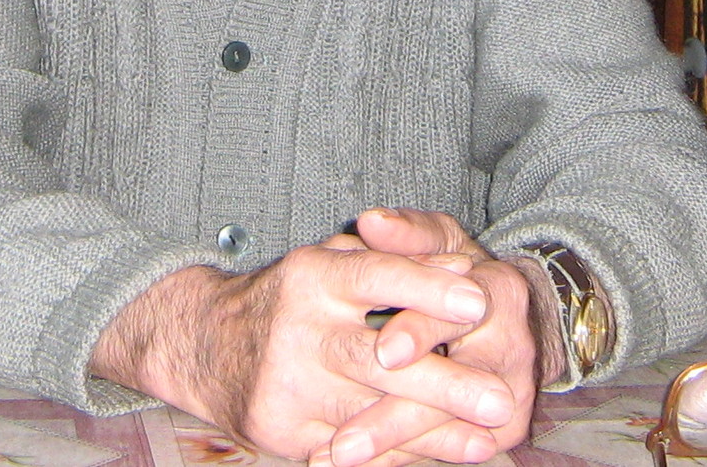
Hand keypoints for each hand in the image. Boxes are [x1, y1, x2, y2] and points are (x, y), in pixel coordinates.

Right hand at [89, 238, 519, 462]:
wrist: (205, 345)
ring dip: (434, 432)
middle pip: (377, 360)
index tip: (480, 300)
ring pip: (370, 415)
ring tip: (487, 438)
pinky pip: (349, 449)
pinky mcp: (281, 430)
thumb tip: (461, 264)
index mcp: (312, 276)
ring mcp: (287, 385)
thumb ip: (394, 259)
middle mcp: (297, 329)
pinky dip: (398, 455)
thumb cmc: (291, 298)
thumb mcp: (331, 262)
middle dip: (444, 382)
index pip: (377, 277)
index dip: (428, 287)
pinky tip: (442, 455)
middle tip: (501, 397)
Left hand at [315, 209, 551, 466]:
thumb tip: (371, 221)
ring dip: (388, 449)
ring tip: (333, 458)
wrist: (510, 318)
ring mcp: (511, 395)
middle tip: (343, 439)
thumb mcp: (443, 242)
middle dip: (394, 416)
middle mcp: (513, 347)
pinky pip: (444, 450)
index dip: (420, 332)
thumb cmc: (462, 274)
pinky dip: (396, 460)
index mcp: (499, 290)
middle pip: (453, 388)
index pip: (457, 314)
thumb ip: (408, 232)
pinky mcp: (501, 430)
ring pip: (445, 430)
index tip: (383, 352)